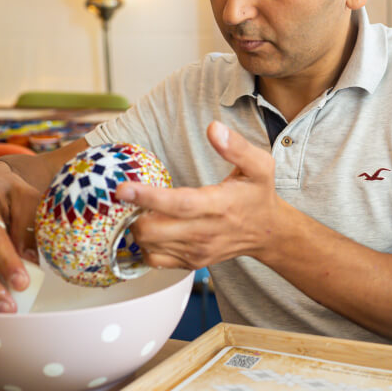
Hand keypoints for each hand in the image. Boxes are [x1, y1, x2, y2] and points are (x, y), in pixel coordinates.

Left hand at [115, 121, 282, 268]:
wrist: (269, 233)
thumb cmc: (258, 196)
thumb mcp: (259, 166)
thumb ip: (236, 147)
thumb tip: (214, 128)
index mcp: (217, 206)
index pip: (177, 204)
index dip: (147, 197)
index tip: (123, 189)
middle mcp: (204, 233)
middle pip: (154, 231)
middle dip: (133, 215)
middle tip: (130, 198)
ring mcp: (196, 251)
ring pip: (150, 247)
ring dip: (137, 229)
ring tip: (139, 210)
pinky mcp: (191, 262)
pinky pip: (156, 260)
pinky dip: (145, 246)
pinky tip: (149, 228)